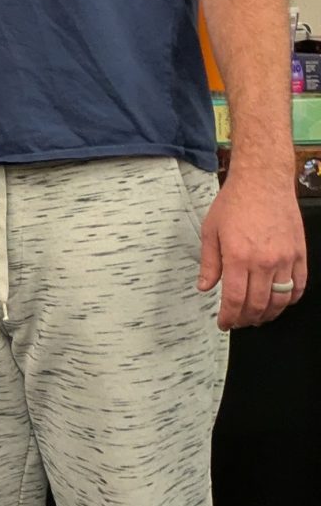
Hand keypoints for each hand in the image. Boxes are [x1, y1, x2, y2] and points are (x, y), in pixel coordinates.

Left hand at [198, 164, 306, 327]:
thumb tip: (204, 287)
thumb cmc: (234, 203)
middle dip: (246, 319)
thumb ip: (209, 263)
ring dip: (268, 314)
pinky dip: (290, 299)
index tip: (223, 323)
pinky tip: (280, 302)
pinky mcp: (299, 253)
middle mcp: (264, 261)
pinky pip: (298, 285)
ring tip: (257, 317)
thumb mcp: (210, 232)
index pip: (234, 299)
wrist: (262, 182)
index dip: (228, 317)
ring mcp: (285, 258)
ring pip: (280, 299)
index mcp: (238, 257)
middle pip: (257, 304)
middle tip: (238, 322)